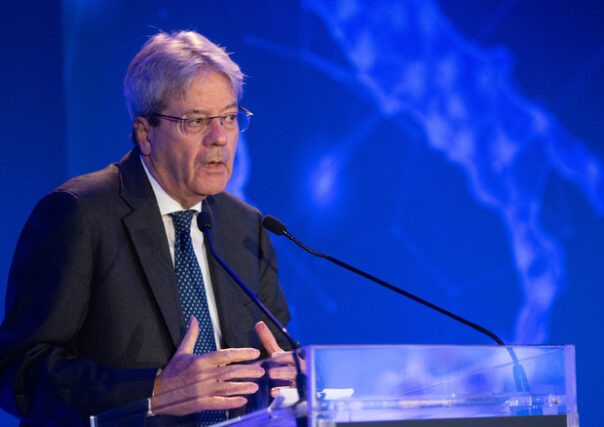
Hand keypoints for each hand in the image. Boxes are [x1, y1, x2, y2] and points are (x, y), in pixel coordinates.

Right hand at [150, 316, 264, 415]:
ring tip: (255, 386)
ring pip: (227, 388)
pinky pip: (219, 403)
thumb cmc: (172, 372)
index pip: (225, 355)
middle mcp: (203, 375)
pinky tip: (242, 401)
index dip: (242, 353)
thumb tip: (194, 318)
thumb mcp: (182, 352)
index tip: (254, 353)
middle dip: (247, 371)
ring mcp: (202, 390)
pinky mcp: (200, 403)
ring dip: (243, 387)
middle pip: (230, 372)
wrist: (157, 393)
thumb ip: (192, 335)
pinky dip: (231, 402)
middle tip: (261, 371)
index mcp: (201, 360)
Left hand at [255, 321, 304, 397]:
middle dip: (282, 371)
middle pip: (293, 370)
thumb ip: (268, 340)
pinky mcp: (297, 395)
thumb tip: (259, 323)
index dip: (283, 357)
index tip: (274, 357)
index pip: (292, 357)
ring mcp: (299, 383)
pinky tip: (273, 394)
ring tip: (271, 386)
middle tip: (270, 372)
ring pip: (293, 384)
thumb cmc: (284, 365)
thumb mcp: (277, 354)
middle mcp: (299, 371)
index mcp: (295, 360)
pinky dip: (283, 394)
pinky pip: (292, 395)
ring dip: (282, 384)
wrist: (296, 382)